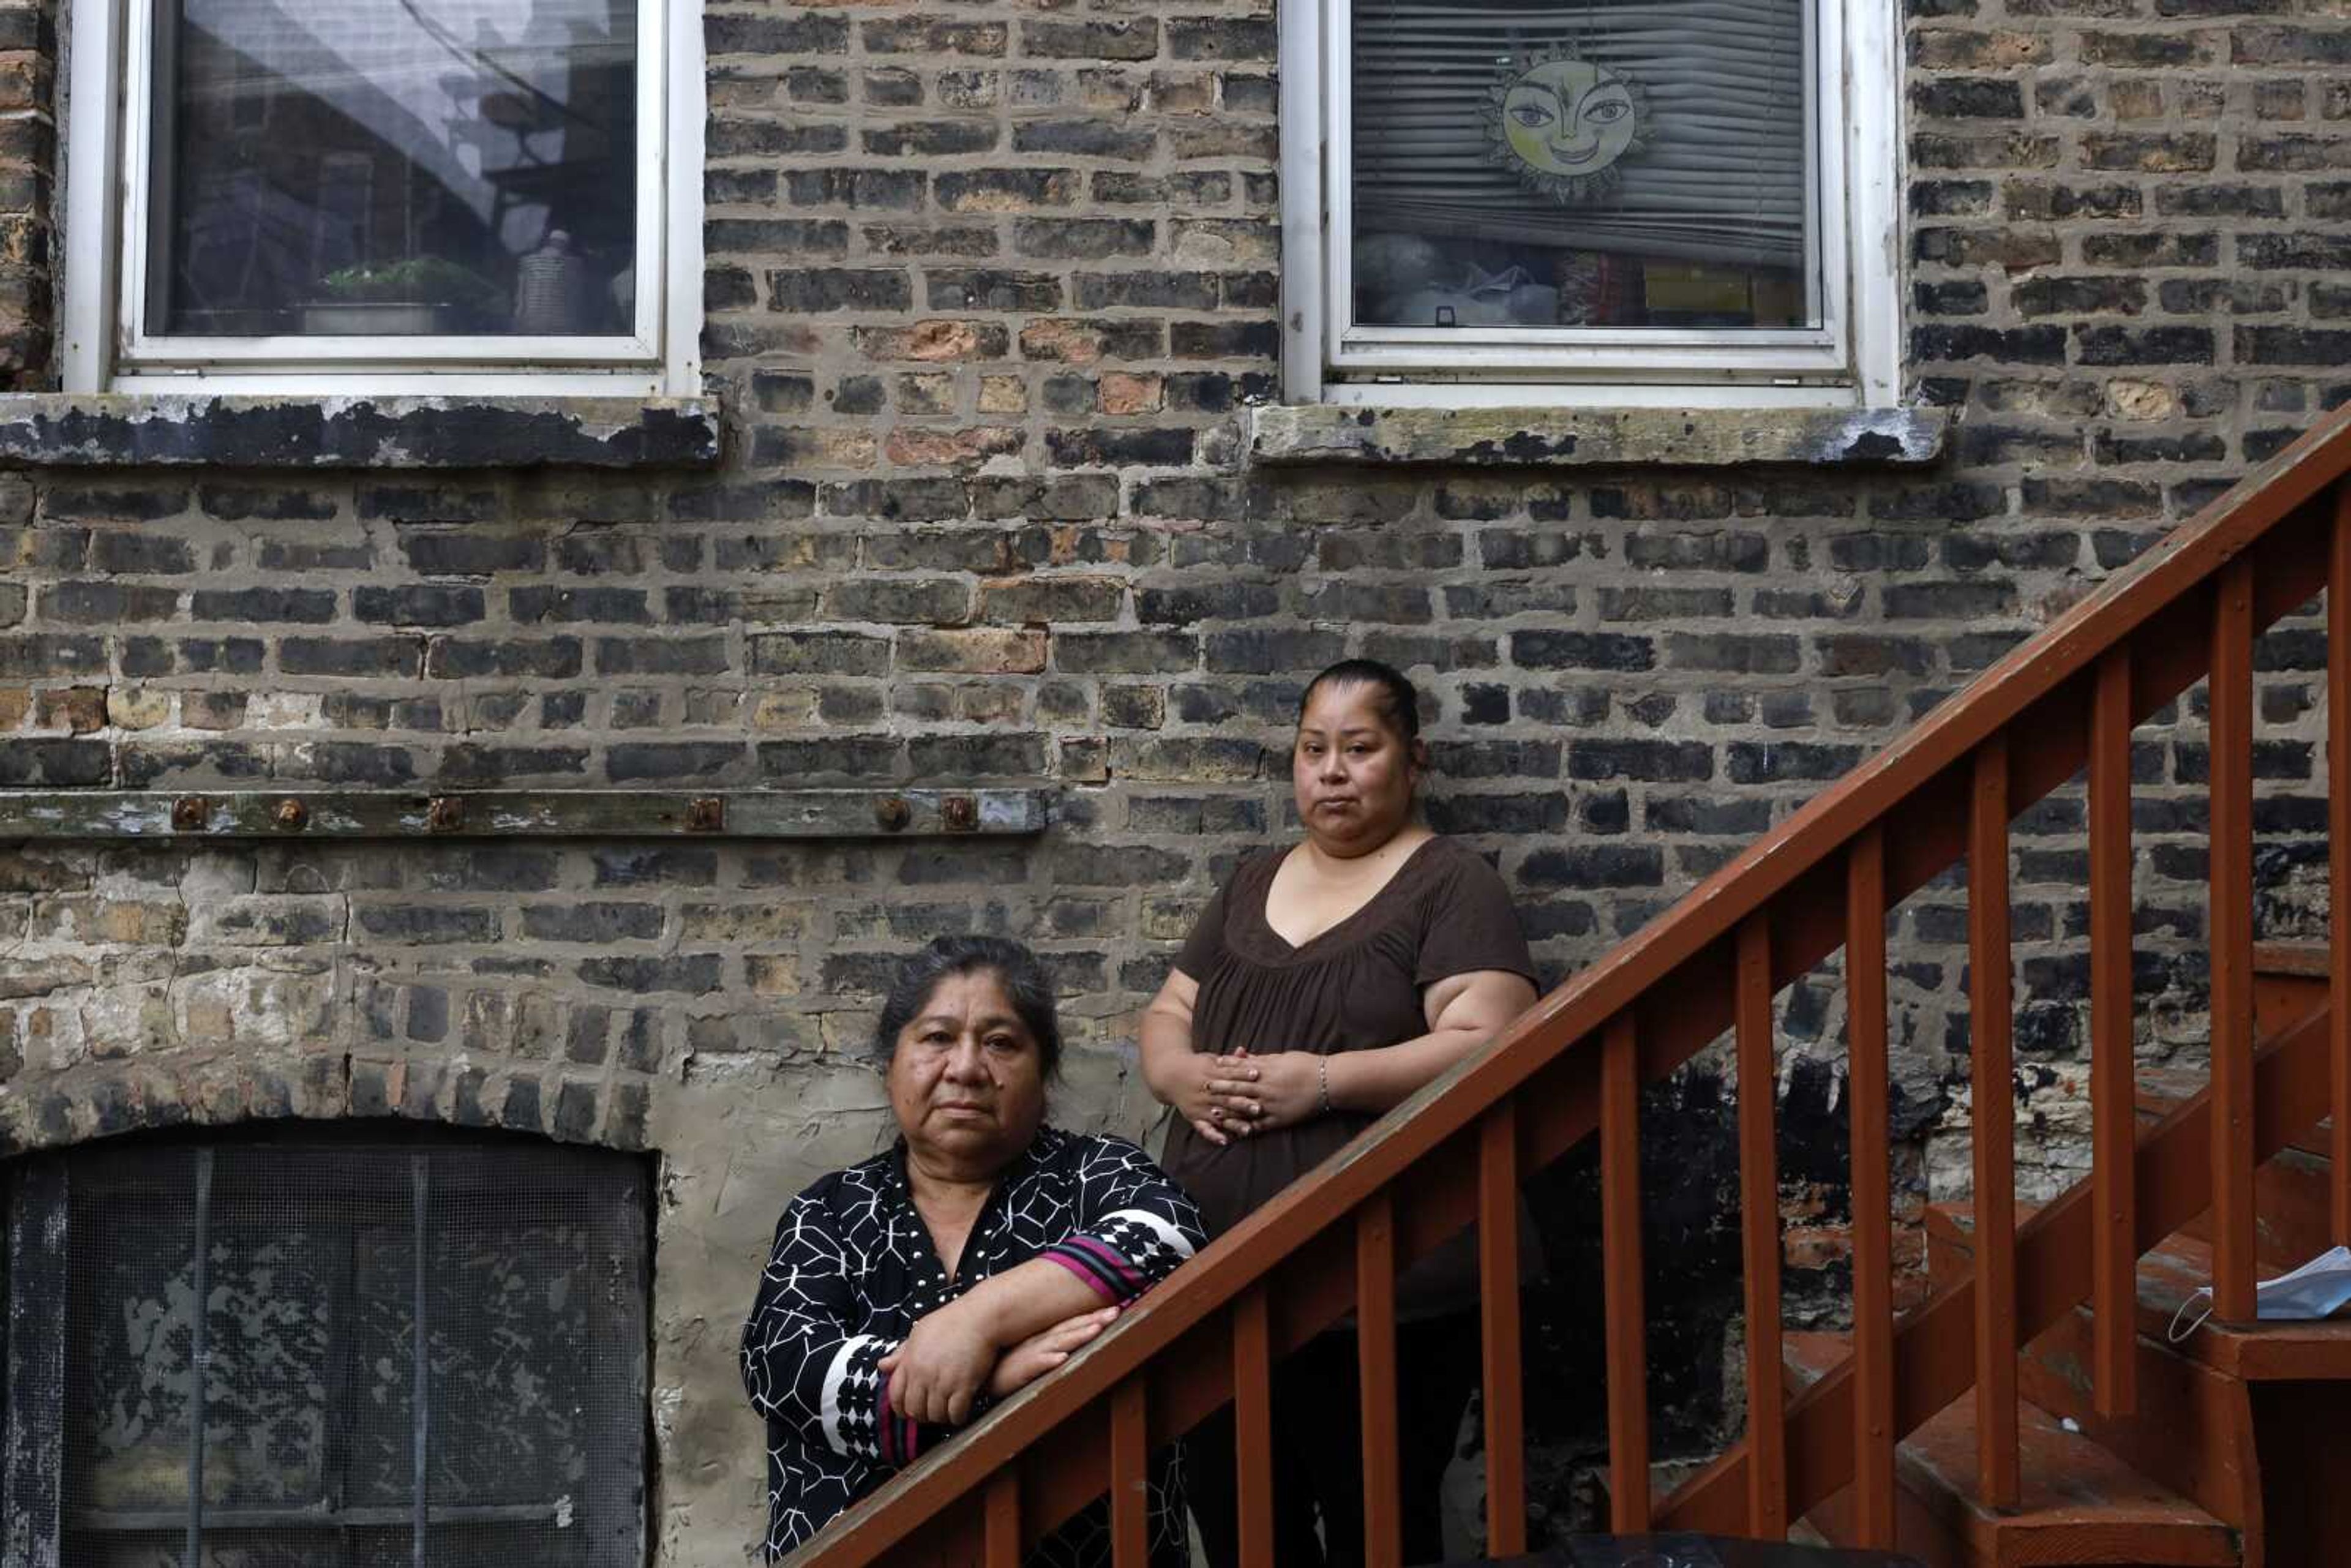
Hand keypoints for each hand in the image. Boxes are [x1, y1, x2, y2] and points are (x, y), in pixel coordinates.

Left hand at [880, 1297, 998, 1426]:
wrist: (980, 1317)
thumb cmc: (951, 1321)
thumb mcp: (919, 1332)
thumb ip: (901, 1353)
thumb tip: (883, 1366)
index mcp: (910, 1361)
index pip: (895, 1395)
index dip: (901, 1408)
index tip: (908, 1410)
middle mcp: (923, 1374)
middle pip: (915, 1409)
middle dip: (922, 1415)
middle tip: (931, 1412)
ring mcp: (943, 1381)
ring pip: (935, 1415)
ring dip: (941, 1417)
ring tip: (947, 1411)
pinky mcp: (963, 1386)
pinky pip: (956, 1413)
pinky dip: (958, 1417)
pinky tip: (961, 1411)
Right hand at [987, 1304, 1118, 1397]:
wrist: (980, 1375)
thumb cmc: (1008, 1364)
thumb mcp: (1032, 1351)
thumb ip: (1051, 1344)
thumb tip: (1072, 1343)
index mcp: (1045, 1337)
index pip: (1073, 1323)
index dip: (1093, 1316)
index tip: (1116, 1308)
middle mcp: (1041, 1342)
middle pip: (1071, 1328)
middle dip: (1094, 1320)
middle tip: (1115, 1312)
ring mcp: (1031, 1354)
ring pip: (1059, 1343)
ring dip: (1077, 1335)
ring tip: (1096, 1329)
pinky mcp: (1021, 1370)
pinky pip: (1036, 1365)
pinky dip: (1049, 1361)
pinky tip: (1061, 1358)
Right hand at [1168, 1051, 1261, 1146]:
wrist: (1169, 1075)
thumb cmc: (1196, 1066)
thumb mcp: (1210, 1059)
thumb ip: (1229, 1060)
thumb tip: (1242, 1050)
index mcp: (1210, 1074)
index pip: (1229, 1074)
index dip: (1242, 1074)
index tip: (1257, 1075)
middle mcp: (1205, 1091)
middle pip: (1226, 1098)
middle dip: (1242, 1104)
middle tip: (1258, 1108)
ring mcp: (1199, 1106)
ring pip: (1218, 1115)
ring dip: (1233, 1123)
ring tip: (1247, 1130)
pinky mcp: (1194, 1116)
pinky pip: (1203, 1128)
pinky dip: (1213, 1135)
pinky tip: (1224, 1141)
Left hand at [1215, 1051, 1322, 1134]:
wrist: (1327, 1082)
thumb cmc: (1306, 1065)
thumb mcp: (1282, 1057)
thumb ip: (1261, 1059)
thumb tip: (1244, 1055)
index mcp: (1267, 1070)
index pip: (1240, 1068)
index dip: (1225, 1068)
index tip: (1212, 1066)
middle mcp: (1265, 1087)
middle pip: (1237, 1088)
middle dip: (1220, 1088)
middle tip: (1204, 1087)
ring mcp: (1271, 1104)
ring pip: (1244, 1108)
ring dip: (1227, 1110)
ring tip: (1213, 1112)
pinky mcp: (1279, 1118)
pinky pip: (1259, 1125)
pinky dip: (1246, 1128)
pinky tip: (1235, 1131)